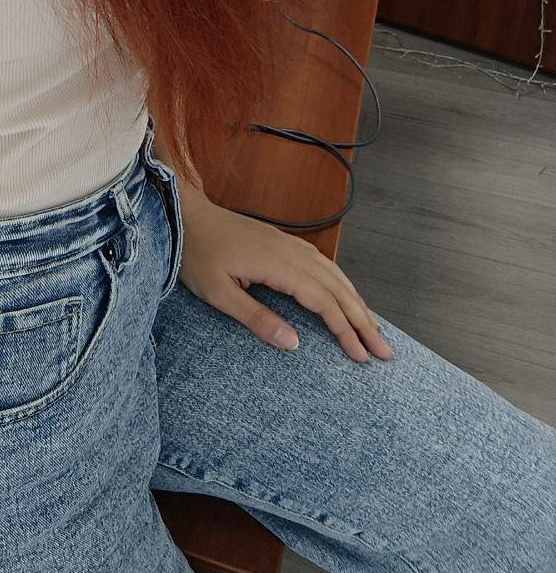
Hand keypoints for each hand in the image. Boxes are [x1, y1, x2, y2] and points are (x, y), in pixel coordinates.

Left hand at [175, 180, 393, 362]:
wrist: (188, 216)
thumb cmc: (199, 255)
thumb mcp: (219, 293)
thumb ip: (256, 317)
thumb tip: (293, 343)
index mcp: (279, 265)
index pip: (324, 302)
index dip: (345, 330)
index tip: (362, 356)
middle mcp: (292, 252)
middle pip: (339, 289)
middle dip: (364, 321)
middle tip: (385, 351)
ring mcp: (290, 245)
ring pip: (335, 275)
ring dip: (358, 303)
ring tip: (374, 330)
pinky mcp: (284, 242)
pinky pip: (324, 265)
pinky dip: (342, 285)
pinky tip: (347, 296)